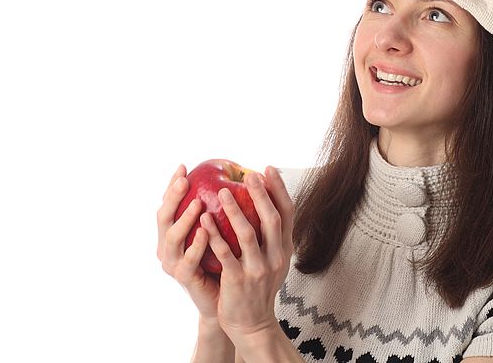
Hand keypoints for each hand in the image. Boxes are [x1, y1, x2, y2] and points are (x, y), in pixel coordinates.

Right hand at [156, 164, 220, 320]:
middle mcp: (167, 246)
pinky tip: (205, 231)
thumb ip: (219, 209)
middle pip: (163, 217)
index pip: (169, 204)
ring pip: (172, 238)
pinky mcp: (184, 278)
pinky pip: (188, 260)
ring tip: (197, 202)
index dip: (173, 185)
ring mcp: (173, 263)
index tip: (184, 167)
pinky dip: (196, 245)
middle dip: (172, 197)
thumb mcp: (219, 231)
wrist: (223, 299)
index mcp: (173, 232)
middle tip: (184, 180)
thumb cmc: (222, 260)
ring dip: (184, 219)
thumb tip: (233, 176)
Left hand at [199, 165, 294, 344]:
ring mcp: (258, 269)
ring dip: (235, 210)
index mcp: (285, 249)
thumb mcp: (273, 260)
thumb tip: (264, 200)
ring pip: (248, 233)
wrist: (252, 323)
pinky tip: (204, 218)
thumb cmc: (258, 287)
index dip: (279, 189)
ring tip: (222, 191)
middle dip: (260, 194)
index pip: (288, 213)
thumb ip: (271, 236)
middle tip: (248, 174)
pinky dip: (214, 234)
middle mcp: (276, 257)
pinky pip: (225, 253)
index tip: (268, 168)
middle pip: (271, 218)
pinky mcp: (238, 280)